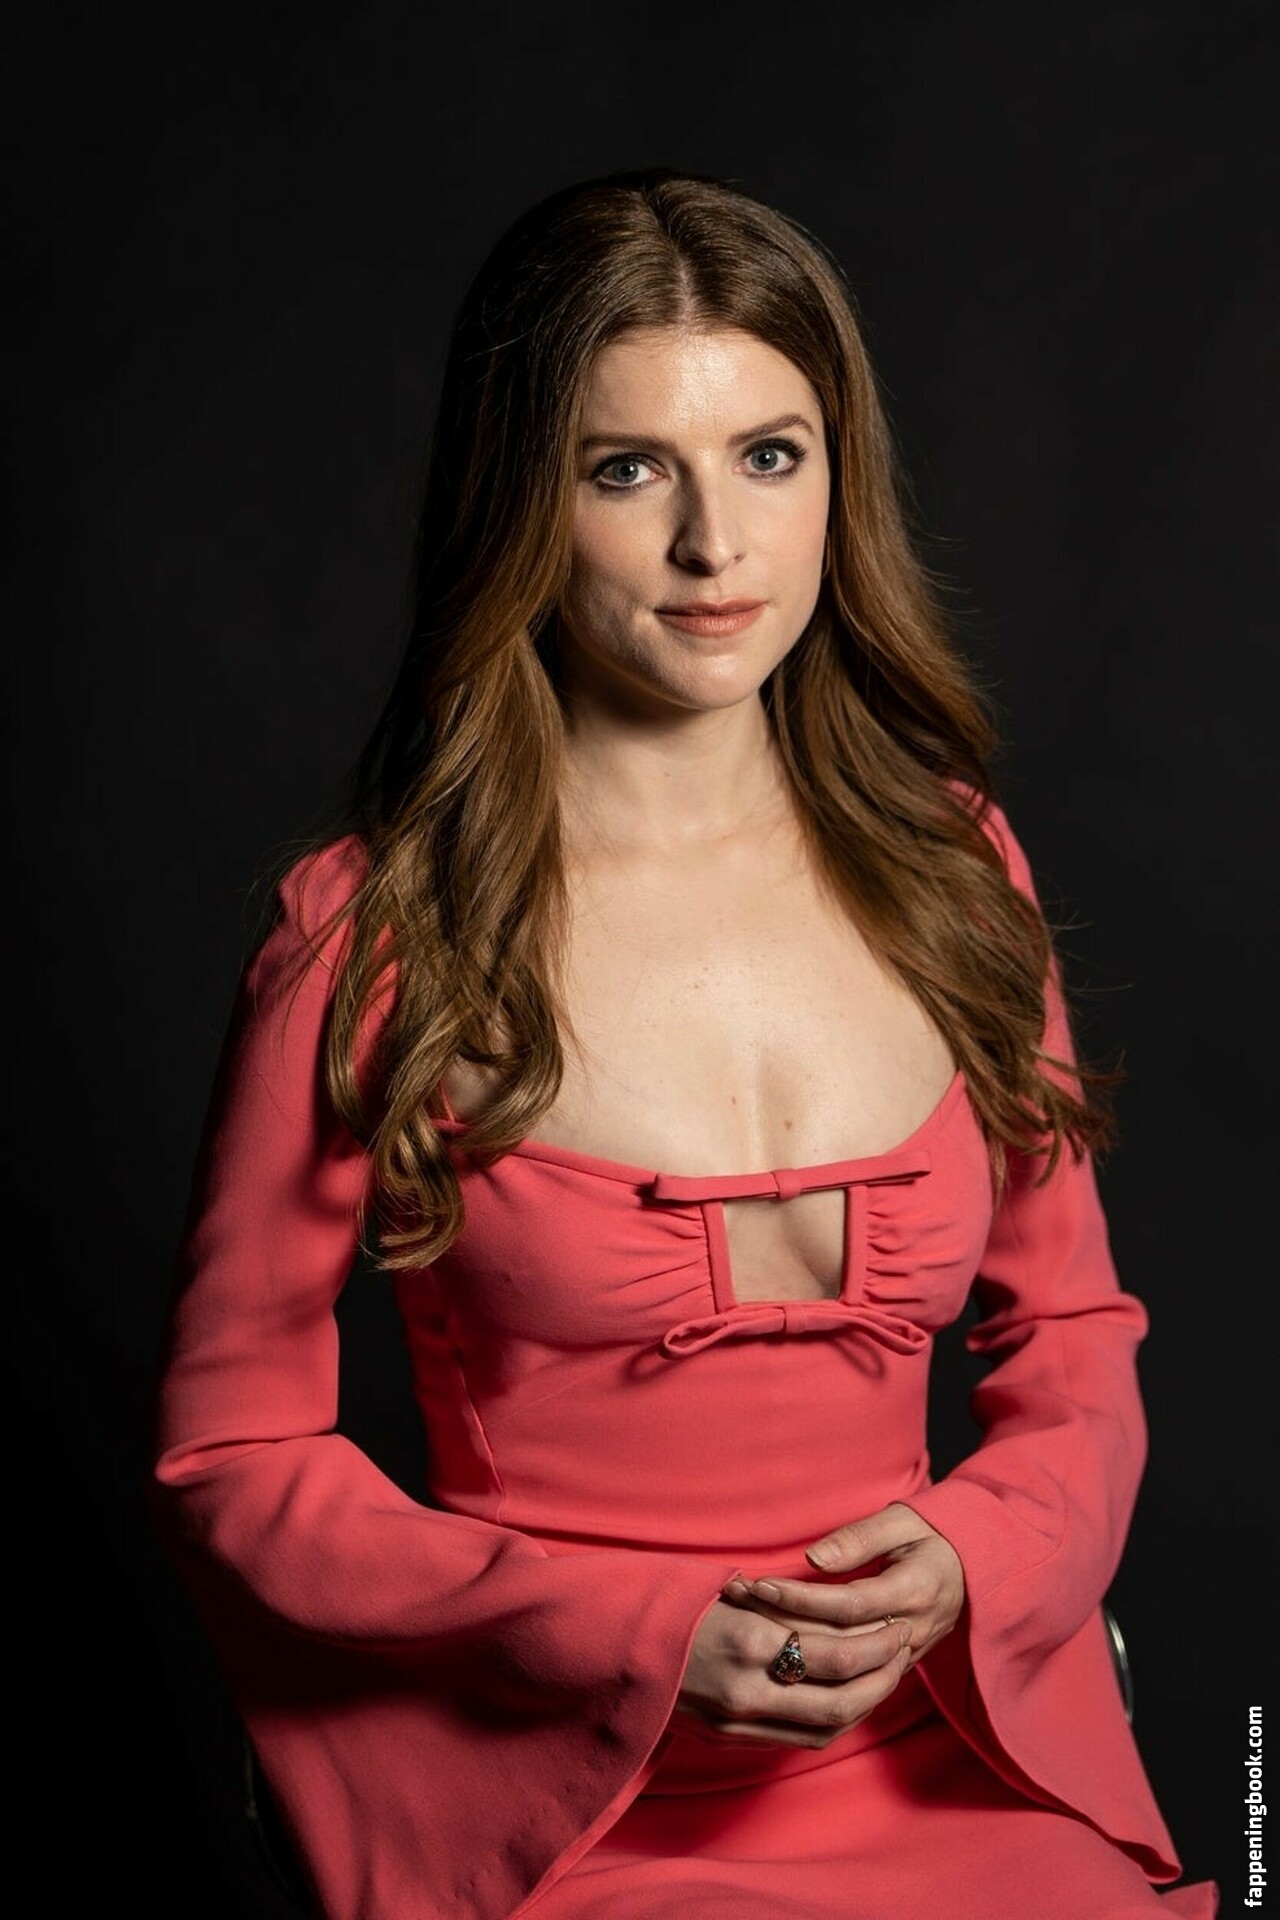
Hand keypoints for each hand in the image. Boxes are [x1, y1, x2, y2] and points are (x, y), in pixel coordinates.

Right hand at [676, 1596, 912, 1749]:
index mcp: (747, 1642)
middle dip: (881, 1675)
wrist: (610, 1647)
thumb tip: (836, 1612)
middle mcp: (746, 1690)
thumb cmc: (669, 1604)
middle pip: (839, 1699)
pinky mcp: (727, 1738)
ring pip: (824, 1728)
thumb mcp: (723, 1592)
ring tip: (886, 1673)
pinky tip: (849, 1698)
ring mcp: (736, 1722)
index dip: (875, 1642)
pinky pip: (797, 1739)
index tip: (895, 1622)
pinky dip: (832, 1721)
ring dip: (864, 1703)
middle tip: (904, 1647)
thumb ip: (777, 1608)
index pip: (835, 1653)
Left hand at [731, 1502, 964, 1671]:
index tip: (760, 1583)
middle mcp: (909, 1633)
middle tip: (735, 1602)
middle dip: (783, 1624)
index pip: (848, 1605)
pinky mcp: (893, 1671)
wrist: (976, 1573)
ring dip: (789, 1650)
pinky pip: (848, 1684)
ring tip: (741, 1624)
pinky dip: (809, 1675)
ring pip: (839, 1669)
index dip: (802, 1597)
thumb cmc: (934, 1537)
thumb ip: (860, 1538)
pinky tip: (770, 1660)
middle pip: (837, 1642)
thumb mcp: (904, 1522)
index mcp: (914, 1592)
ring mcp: (903, 1658)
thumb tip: (813, 1558)